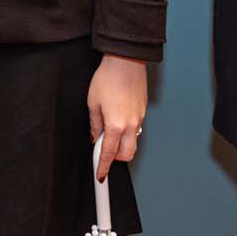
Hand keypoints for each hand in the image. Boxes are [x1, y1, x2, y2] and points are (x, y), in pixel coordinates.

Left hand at [87, 55, 149, 181]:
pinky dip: (127, 131)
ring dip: (122, 144)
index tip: (100, 175)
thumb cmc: (108, 78)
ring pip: (133, 142)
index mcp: (116, 125)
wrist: (126, 61)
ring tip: (109, 130)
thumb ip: (95, 124)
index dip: (104, 166)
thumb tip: (96, 136)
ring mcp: (140, 118)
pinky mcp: (143, 111)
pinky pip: (136, 128)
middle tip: (105, 151)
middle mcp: (131, 125)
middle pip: (127, 154)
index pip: (109, 154)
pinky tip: (117, 119)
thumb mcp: (93, 102)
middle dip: (117, 158)